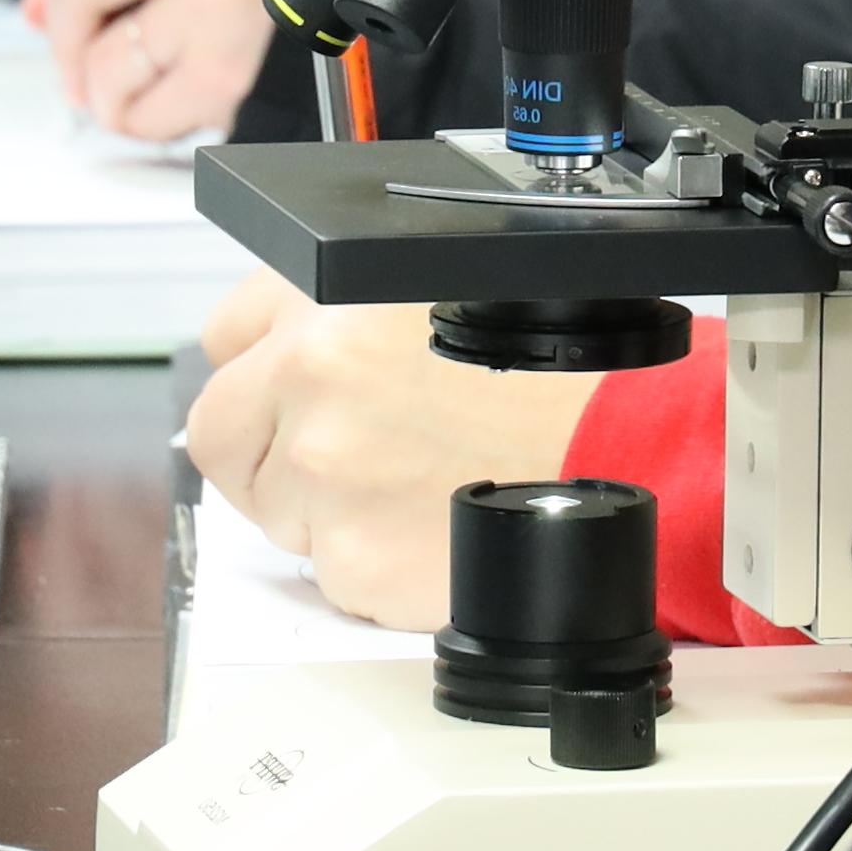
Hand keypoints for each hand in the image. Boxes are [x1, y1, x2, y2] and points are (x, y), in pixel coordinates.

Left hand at [27, 0, 299, 145]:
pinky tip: (183, 98)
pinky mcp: (229, 68)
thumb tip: (34, 9)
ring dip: (108, 93)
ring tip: (154, 80)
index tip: (89, 6)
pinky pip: (136, 115)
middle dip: (67, 39)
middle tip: (88, 63)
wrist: (359, 25)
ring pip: (97, 60)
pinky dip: (145, 122)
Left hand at [183, 293, 611, 626]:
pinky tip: (431, 518)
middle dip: (270, 446)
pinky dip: (372, 558)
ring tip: (419, 476)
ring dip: (327, 506)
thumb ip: (333, 305)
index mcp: (321, 318)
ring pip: (276, 512)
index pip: (222, 343)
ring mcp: (327, 488)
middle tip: (355, 444)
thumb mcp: (431, 280)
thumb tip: (266, 339)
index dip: (265, 365)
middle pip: (223, 439)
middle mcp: (311, 398)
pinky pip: (330, 570)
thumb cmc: (550, 362)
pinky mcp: (357, 564)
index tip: (294, 384)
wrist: (629, 441)